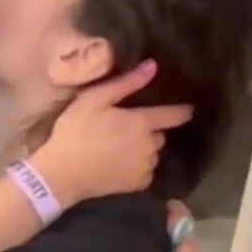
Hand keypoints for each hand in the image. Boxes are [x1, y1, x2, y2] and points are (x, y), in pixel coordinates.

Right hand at [33, 61, 191, 206]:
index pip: (173, 115)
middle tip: (127, 130)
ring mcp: (145, 167)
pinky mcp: (138, 184)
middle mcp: (150, 145)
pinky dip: (138, 167)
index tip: (189, 109)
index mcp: (142, 122)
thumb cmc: (75, 132)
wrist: (62, 174)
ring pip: (153, 154)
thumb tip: (153, 66)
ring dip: (144, 150)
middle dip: (150, 131)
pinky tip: (120, 165)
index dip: (182, 111)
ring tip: (121, 149)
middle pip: (159, 135)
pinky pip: (146, 171)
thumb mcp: (94, 100)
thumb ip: (126, 83)